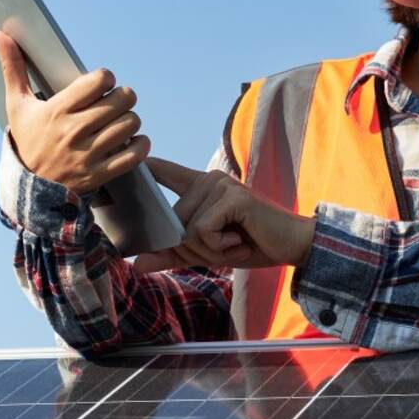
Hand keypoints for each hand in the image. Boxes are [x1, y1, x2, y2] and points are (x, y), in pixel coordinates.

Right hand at [0, 30, 148, 195]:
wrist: (28, 189)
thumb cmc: (27, 140)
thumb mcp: (16, 104)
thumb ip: (12, 67)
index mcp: (57, 110)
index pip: (98, 81)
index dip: (106, 77)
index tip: (101, 84)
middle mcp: (74, 131)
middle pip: (122, 99)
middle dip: (123, 96)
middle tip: (116, 100)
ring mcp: (88, 154)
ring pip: (130, 124)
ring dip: (130, 119)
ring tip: (120, 120)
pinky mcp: (100, 174)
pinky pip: (134, 154)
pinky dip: (140, 145)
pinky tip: (132, 140)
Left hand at [133, 156, 315, 272]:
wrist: (291, 245)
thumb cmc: (249, 244)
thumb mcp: (205, 252)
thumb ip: (172, 255)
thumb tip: (137, 265)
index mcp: (200, 187)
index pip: (165, 171)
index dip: (145, 164)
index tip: (127, 153)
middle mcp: (209, 180)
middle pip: (174, 222)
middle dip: (197, 247)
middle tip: (227, 243)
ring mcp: (221, 185)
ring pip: (188, 230)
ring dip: (211, 248)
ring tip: (236, 240)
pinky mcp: (232, 197)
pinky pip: (203, 230)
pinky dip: (220, 245)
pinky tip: (241, 238)